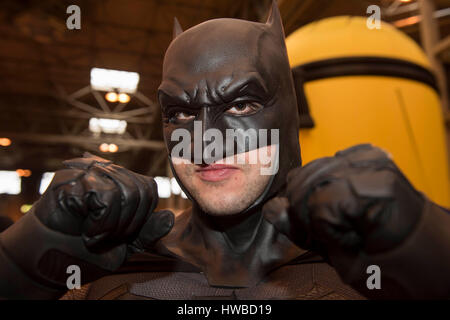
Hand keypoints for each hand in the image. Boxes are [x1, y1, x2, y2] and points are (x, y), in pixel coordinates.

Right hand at [35, 153, 172, 253]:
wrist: (49, 259)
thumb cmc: (86, 250)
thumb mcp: (125, 245)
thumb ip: (148, 232)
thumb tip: (170, 217)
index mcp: (120, 181)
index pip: (149, 189)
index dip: (140, 218)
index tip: (119, 234)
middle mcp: (106, 171)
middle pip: (140, 190)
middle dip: (127, 224)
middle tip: (104, 236)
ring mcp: (88, 171)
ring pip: (126, 192)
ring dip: (112, 225)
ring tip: (93, 233)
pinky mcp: (71, 178)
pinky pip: (107, 196)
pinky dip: (100, 222)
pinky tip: (84, 227)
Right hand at [263, 144, 424, 261]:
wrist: (423, 251)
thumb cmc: (393, 265)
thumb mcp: (347, 261)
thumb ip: (307, 232)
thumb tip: (274, 209)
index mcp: (376, 195)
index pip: (315, 200)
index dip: (304, 222)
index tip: (309, 237)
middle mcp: (376, 168)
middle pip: (309, 177)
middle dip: (302, 206)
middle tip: (314, 229)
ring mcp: (373, 157)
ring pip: (313, 167)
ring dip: (310, 192)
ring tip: (327, 215)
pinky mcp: (369, 154)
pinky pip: (327, 160)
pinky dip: (322, 180)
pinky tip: (333, 197)